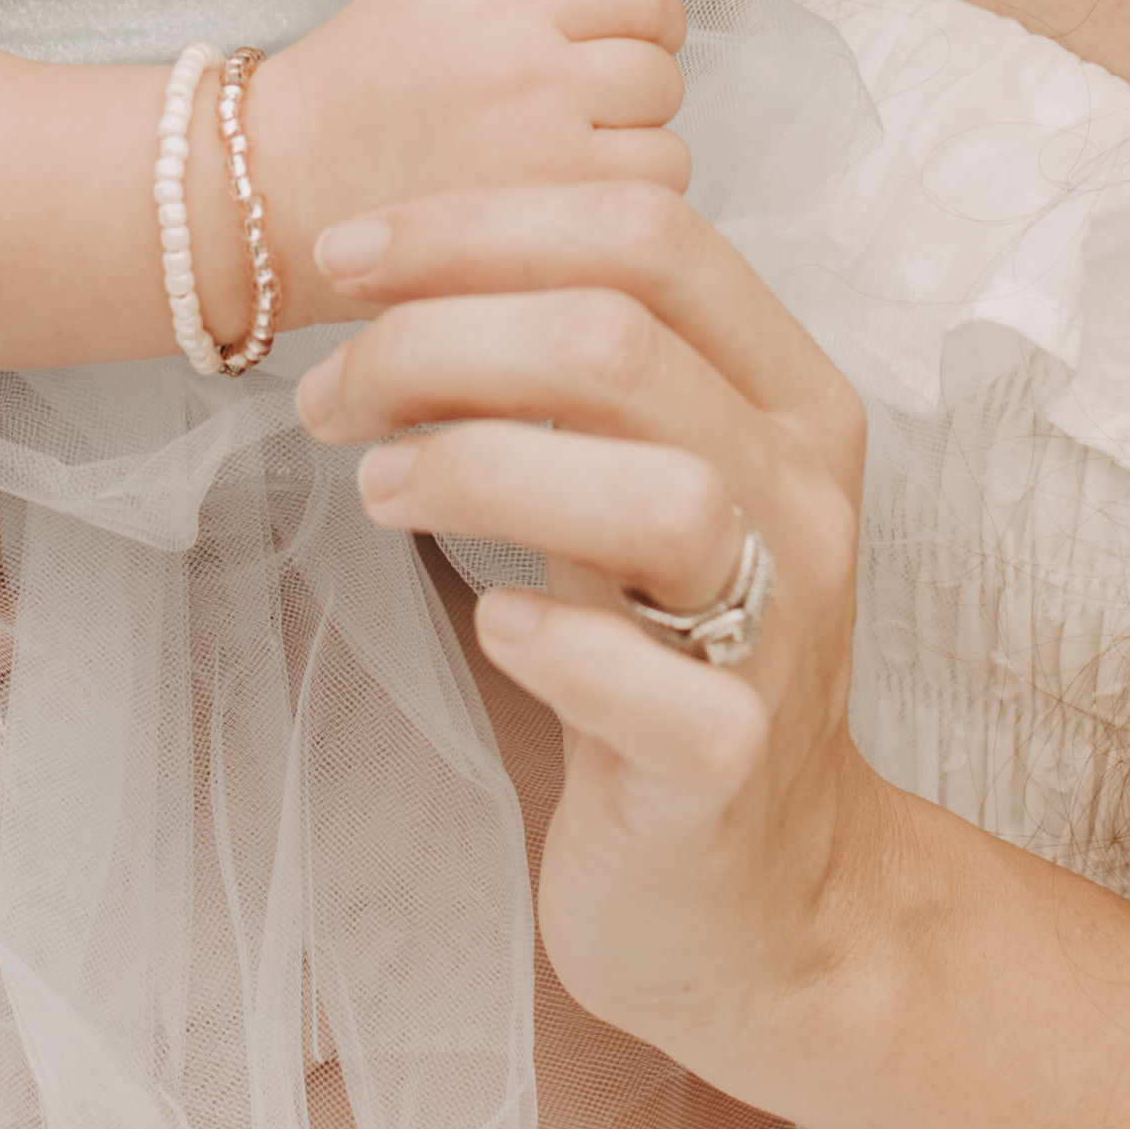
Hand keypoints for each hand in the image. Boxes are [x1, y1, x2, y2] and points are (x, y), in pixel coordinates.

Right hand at [244, 0, 685, 264]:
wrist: (268, 192)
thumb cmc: (346, 95)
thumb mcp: (432, 4)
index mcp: (503, 12)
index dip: (643, 18)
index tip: (622, 43)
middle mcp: (531, 80)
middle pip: (659, 74)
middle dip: (631, 94)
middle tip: (577, 116)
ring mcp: (542, 167)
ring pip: (665, 154)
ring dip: (632, 163)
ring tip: (563, 172)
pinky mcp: (539, 239)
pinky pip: (635, 223)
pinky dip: (612, 222)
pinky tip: (559, 218)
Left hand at [300, 185, 900, 1104]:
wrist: (763, 904)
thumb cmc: (668, 670)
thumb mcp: (637, 491)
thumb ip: (569, 381)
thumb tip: (404, 270)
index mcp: (787, 402)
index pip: (653, 234)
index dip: (480, 224)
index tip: (347, 257)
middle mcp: (802, 499)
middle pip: (620, 341)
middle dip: (433, 338)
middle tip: (327, 396)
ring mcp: (781, 634)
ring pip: (654, 493)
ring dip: (479, 466)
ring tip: (378, 491)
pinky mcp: (727, 766)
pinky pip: (654, 685)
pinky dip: (556, 641)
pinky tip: (490, 626)